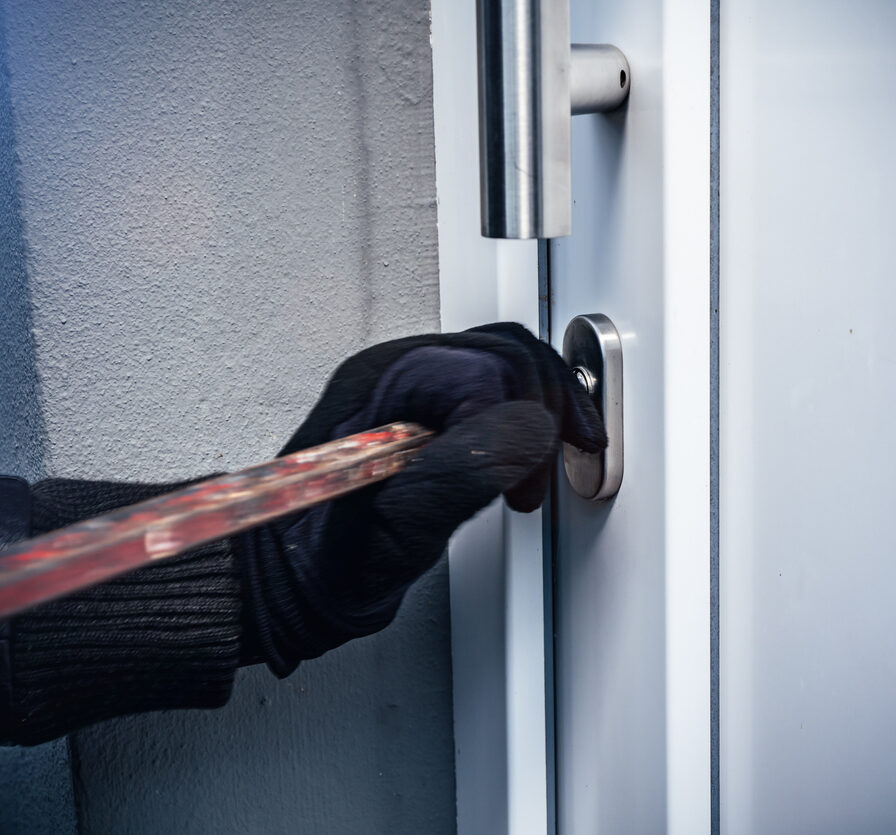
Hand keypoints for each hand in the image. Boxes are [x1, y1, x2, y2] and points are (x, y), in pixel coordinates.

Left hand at [236, 323, 605, 674]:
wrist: (292, 579)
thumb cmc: (320, 567)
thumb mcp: (392, 534)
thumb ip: (457, 476)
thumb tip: (527, 432)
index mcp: (380, 389)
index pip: (486, 372)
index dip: (522, 425)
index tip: (525, 486)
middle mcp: (395, 374)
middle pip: (505, 353)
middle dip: (543, 410)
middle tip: (543, 476)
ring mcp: (409, 385)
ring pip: (505, 361)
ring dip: (541, 407)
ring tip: (549, 460)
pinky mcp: (424, 406)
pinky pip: (492, 384)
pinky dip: (527, 411)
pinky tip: (534, 446)